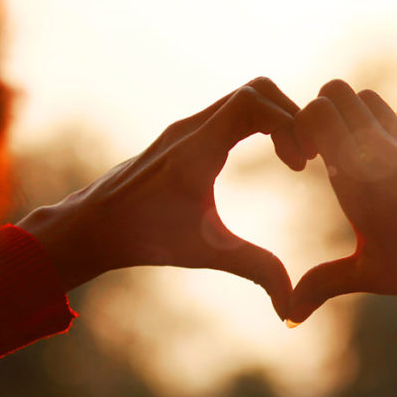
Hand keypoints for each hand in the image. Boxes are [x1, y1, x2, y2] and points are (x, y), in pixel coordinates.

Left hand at [18, 77, 315, 319]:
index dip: (289, 124)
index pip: (254, 103)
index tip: (301, 165)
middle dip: (291, 118)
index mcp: (197, 150)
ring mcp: (187, 128)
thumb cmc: (144, 237)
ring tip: (292, 162)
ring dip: (276, 120)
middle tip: (304, 160)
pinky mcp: (185, 136)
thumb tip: (290, 305)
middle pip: (257, 90)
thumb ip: (254, 269)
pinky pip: (231, 112)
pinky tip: (267, 159)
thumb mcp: (205, 252)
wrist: (92, 225)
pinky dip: (259, 125)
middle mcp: (192, 129)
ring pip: (245, 98)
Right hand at [288, 79, 396, 324]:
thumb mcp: (371, 275)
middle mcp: (385, 150)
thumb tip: (289, 315)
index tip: (306, 156)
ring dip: (356, 116)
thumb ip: (323, 283)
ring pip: (372, 100)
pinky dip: (388, 133)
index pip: (317, 113)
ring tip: (359, 153)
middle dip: (324, 110)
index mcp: (359, 178)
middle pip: (339, 91)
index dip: (302, 124)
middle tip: (325, 145)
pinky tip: (396, 170)